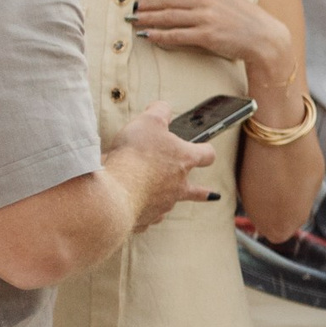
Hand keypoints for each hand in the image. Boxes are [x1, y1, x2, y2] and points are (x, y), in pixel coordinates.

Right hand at [106, 102, 218, 229]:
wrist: (114, 191)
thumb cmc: (135, 154)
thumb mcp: (148, 121)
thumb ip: (159, 111)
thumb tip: (164, 107)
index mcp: (184, 160)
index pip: (206, 154)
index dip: (206, 150)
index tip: (206, 149)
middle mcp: (178, 186)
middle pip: (197, 190)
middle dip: (203, 191)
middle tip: (212, 194)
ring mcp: (163, 205)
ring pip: (170, 204)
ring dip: (166, 200)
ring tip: (163, 202)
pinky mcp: (144, 219)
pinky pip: (147, 217)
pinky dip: (142, 212)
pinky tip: (134, 209)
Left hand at [130, 0, 291, 79]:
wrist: (265, 38)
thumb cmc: (244, 17)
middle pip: (168, 0)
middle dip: (146, 4)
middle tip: (130, 9)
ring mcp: (207, 17)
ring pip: (169, 17)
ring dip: (148, 20)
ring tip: (134, 22)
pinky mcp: (207, 36)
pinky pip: (176, 35)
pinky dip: (160, 35)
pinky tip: (148, 36)